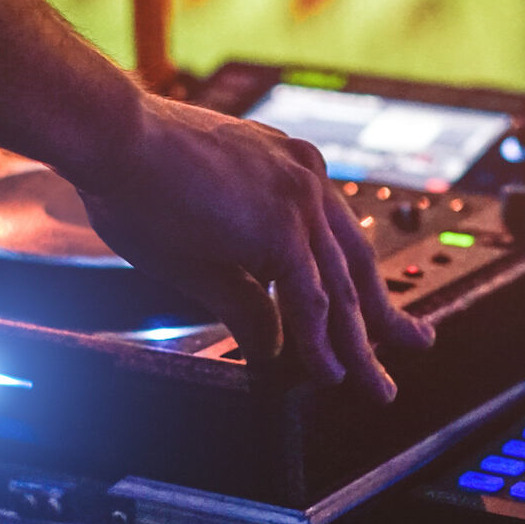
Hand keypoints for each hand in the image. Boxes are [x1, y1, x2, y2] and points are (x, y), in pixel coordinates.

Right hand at [78, 95, 434, 401]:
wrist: (110, 136)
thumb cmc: (136, 178)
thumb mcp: (202, 252)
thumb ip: (245, 301)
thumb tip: (270, 348)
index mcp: (290, 171)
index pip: (339, 239)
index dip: (358, 285)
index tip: (372, 313)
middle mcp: (306, 178)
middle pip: (357, 264)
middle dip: (386, 316)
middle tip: (414, 346)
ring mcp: (298, 198)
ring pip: (342, 288)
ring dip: (360, 345)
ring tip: (375, 387)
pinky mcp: (281, 224)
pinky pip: (309, 298)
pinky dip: (320, 342)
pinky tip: (330, 373)